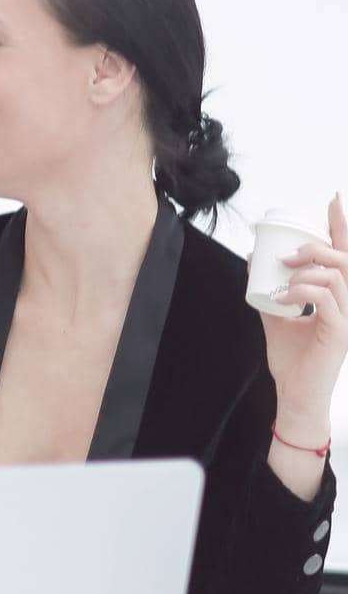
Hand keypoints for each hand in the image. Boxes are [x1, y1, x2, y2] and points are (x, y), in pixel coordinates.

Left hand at [260, 193, 347, 429]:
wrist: (294, 394)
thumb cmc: (292, 359)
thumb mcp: (276, 318)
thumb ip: (269, 291)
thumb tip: (254, 261)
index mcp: (338, 297)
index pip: (344, 255)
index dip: (340, 226)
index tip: (334, 199)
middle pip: (344, 259)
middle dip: (315, 248)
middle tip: (285, 257)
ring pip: (337, 276)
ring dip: (306, 271)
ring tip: (282, 282)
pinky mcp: (341, 332)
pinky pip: (327, 300)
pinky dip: (303, 292)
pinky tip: (285, 297)